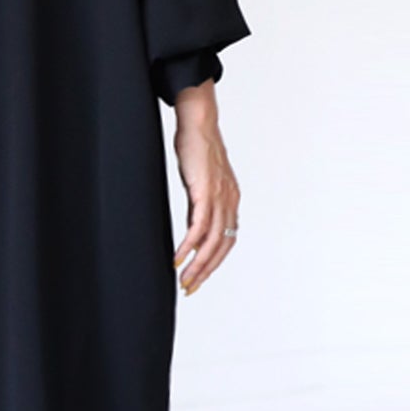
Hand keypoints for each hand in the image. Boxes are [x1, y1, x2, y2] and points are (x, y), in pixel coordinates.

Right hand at [171, 87, 239, 295]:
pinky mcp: (206, 192)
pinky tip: (179, 257)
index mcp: (230, 200)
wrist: (199, 122)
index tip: (199, 277)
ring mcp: (220, 198)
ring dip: (198, 264)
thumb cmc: (196, 147)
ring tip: (184, 279)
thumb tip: (192, 230)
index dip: (214, 262)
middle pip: (222, 247)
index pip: (227, 240)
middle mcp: (229, 202)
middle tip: (190, 288)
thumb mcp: (199, 182)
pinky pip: (199, 227)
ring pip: (212, 242)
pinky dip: (189, 246)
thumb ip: (199, 206)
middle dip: (206, 271)